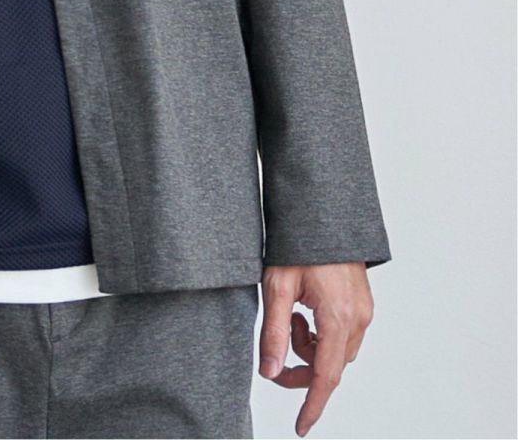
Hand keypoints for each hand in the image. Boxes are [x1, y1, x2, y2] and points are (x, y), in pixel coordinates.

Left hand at [258, 262, 375, 436]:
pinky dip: (321, 334)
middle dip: (302, 366)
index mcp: (338, 318)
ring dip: (311, 347)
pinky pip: (343, 335)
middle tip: (277, 347)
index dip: (312, 404)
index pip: (326, 376)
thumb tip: (269, 371)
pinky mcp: (363, 303)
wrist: (322, 213)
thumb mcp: (276, 286)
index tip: (301, 427)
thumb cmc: (298, 245)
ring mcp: (364, 311)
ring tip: (292, 315)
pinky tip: (305, 309)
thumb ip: (273, 332)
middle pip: (331, 366)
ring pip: (337, 351)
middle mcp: (358, 319)